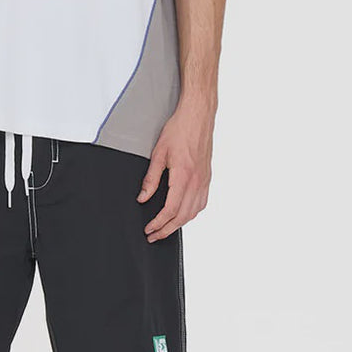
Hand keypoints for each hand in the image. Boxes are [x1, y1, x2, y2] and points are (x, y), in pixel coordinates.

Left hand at [136, 100, 213, 241]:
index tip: (149, 229)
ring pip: (194, 212)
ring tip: (166, 228)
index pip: (170, 210)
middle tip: (154, 235)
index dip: (158, 224)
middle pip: (182, 216)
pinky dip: (192, 213)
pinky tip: (184, 214)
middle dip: (167, 230)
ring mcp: (204, 180)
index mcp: (183, 176)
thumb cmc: (180, 129)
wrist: (198, 116)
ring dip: (180, 224)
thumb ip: (151, 179)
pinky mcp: (207, 177)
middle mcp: (197, 181)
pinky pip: (202, 202)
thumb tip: (143, 198)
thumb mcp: (159, 153)